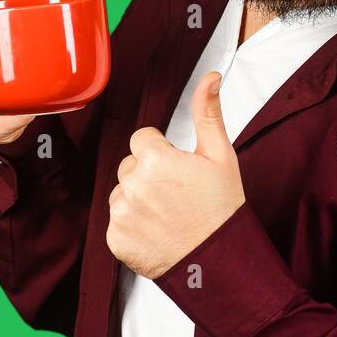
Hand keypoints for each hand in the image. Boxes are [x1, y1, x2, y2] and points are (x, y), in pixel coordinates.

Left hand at [106, 71, 244, 279]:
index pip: (143, 140)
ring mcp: (121, 214)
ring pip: (121, 192)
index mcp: (156, 159)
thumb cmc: (222, 206)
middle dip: (149, 174)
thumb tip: (210, 77)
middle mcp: (133, 184)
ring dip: (138, 199)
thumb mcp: (220, 155)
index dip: (163, 152)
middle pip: (130, 165)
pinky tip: (156, 231)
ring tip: (167, 213)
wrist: (219, 259)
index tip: (179, 169)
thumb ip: (208, 113)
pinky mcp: (114, 239)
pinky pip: (116, 221)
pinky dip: (132, 225)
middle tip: (177, 193)